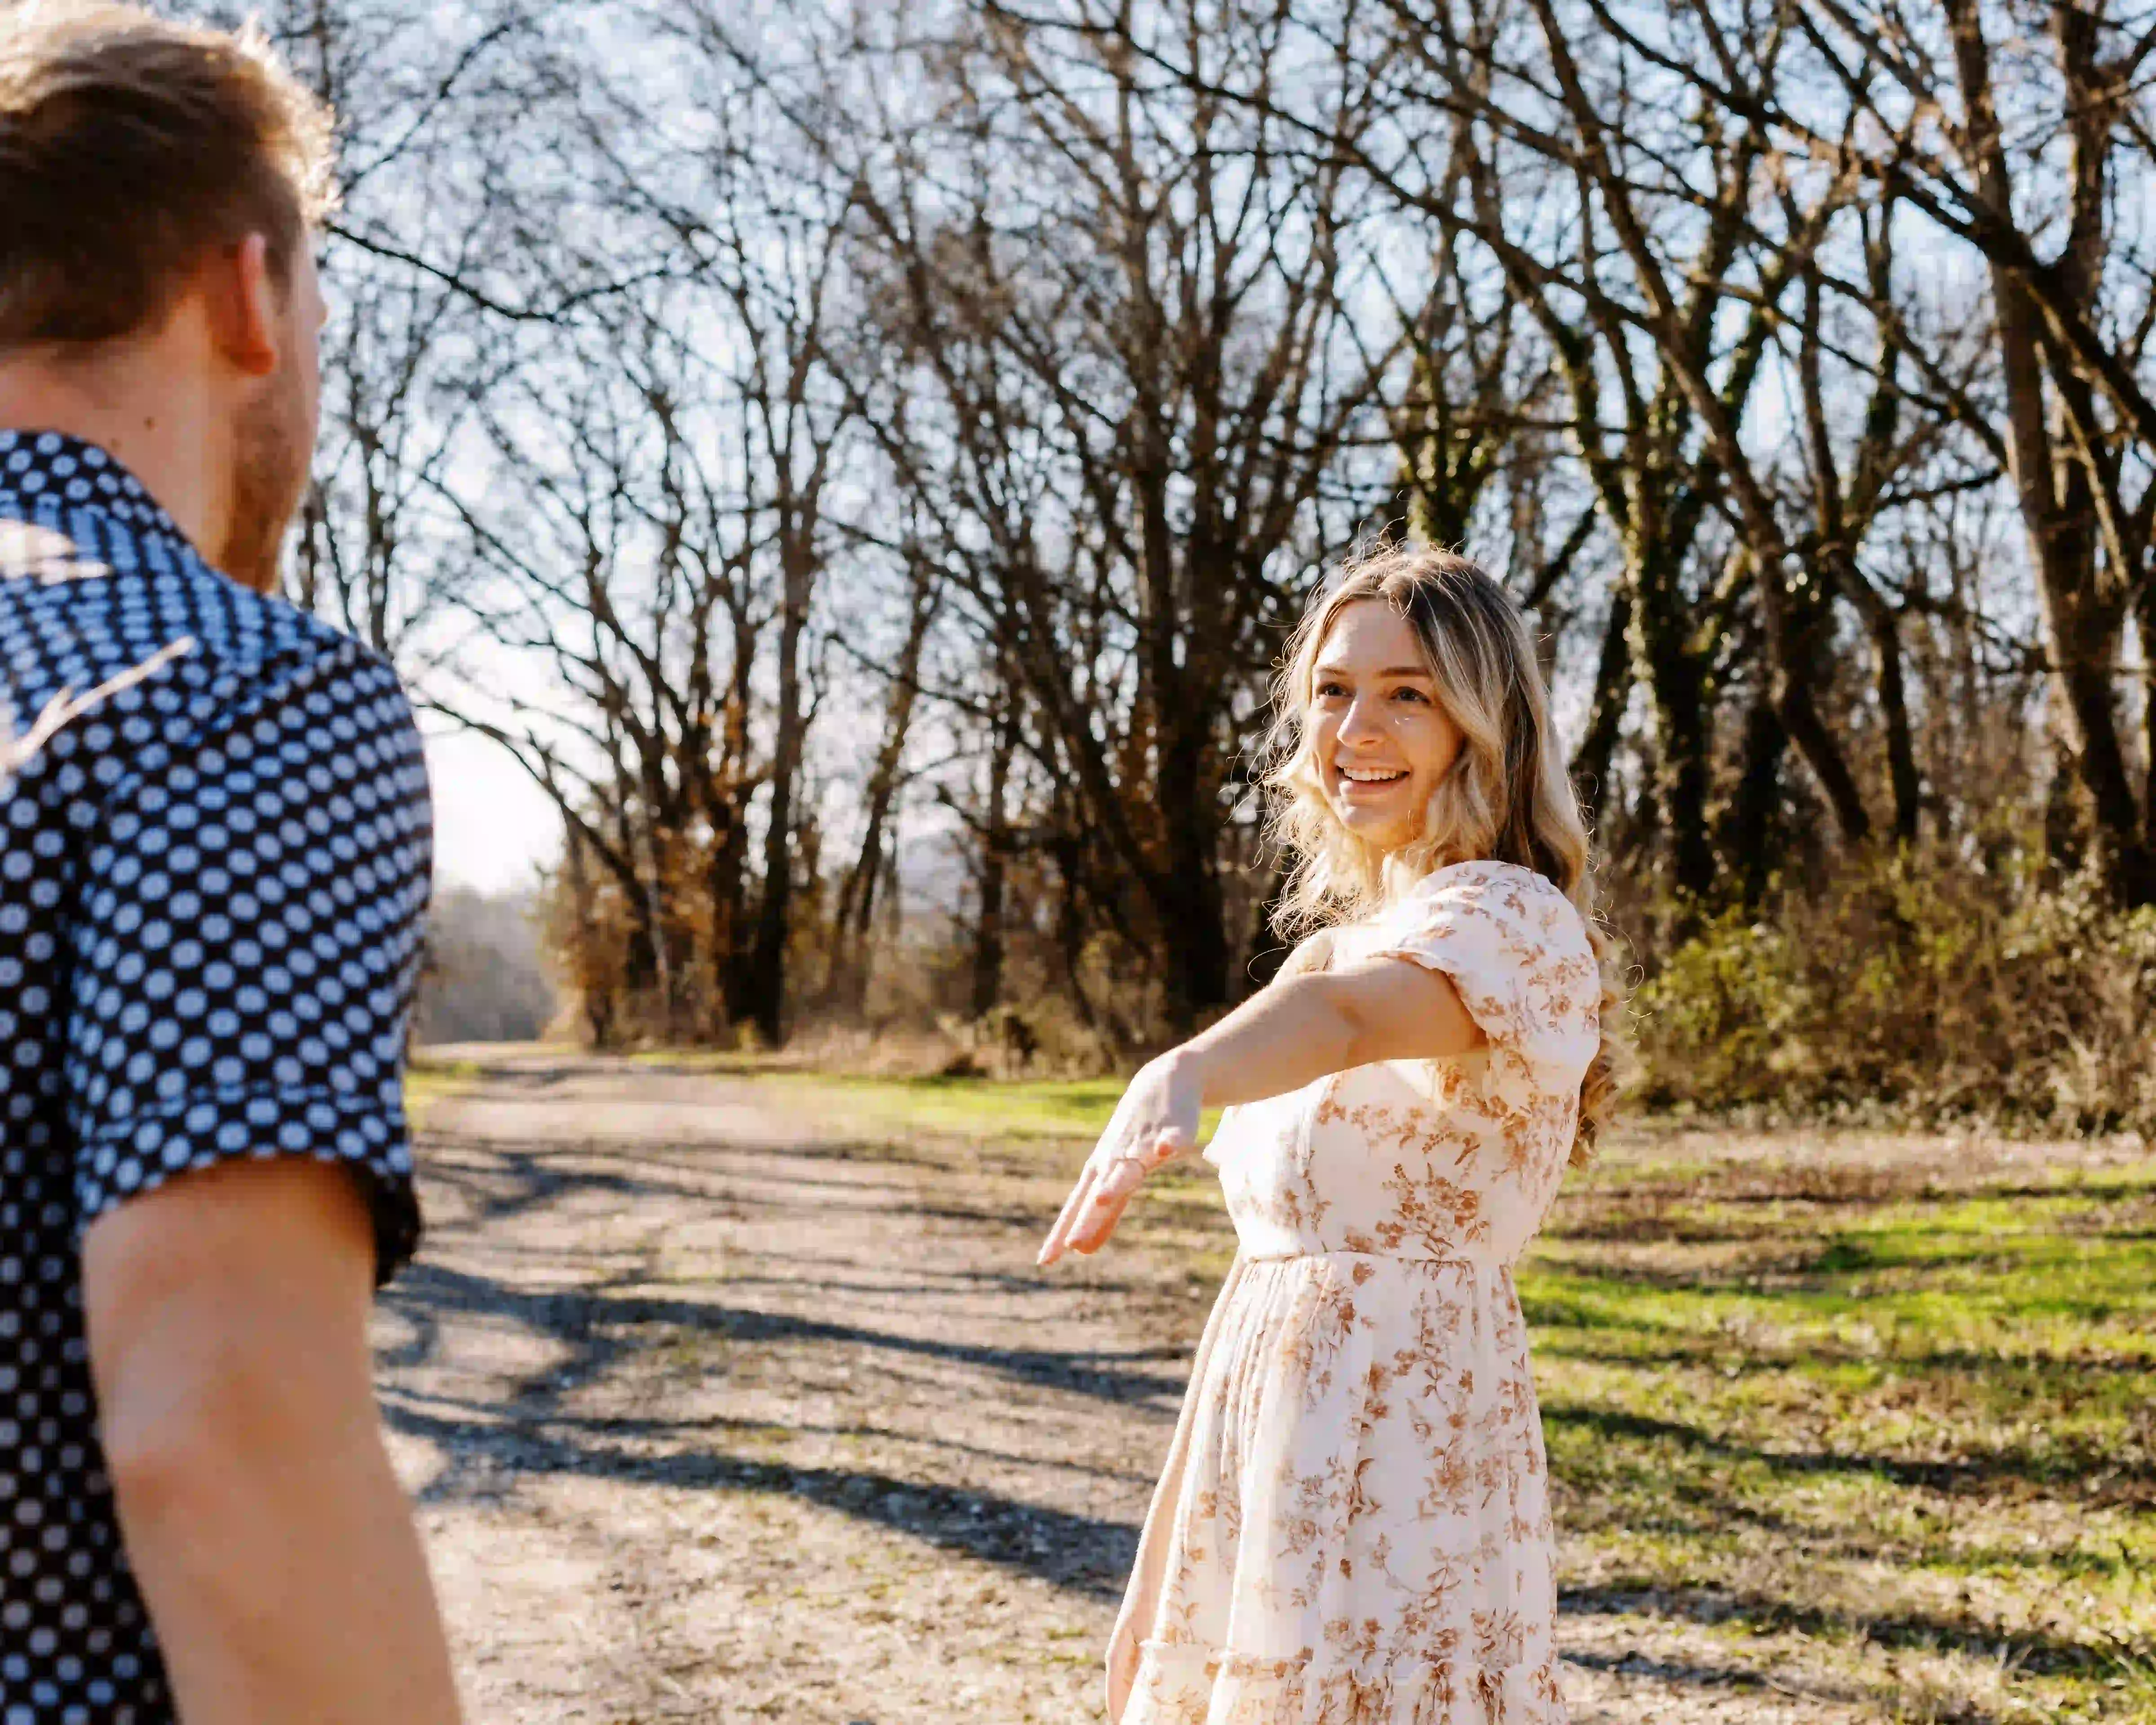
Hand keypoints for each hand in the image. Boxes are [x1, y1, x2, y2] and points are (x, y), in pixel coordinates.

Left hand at [1037, 1053, 1202, 1265]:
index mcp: (1100, 1172)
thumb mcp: (1116, 1176)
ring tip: (1103, 1197)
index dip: (1062, 1232)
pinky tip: (1168, 1150)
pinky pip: (1171, 1137)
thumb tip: (1081, 1251)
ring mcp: (1142, 1143)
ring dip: (1116, 1181)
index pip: (1077, 1206)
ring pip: (1128, 1166)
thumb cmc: (1134, 1137)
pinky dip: (1169, 1143)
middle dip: (1087, 1218)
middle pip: (1099, 1192)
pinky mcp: (1172, 1129)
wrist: (1163, 1082)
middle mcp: (1115, 1159)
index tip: (1045, 1261)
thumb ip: (1103, 1215)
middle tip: (1072, 1245)